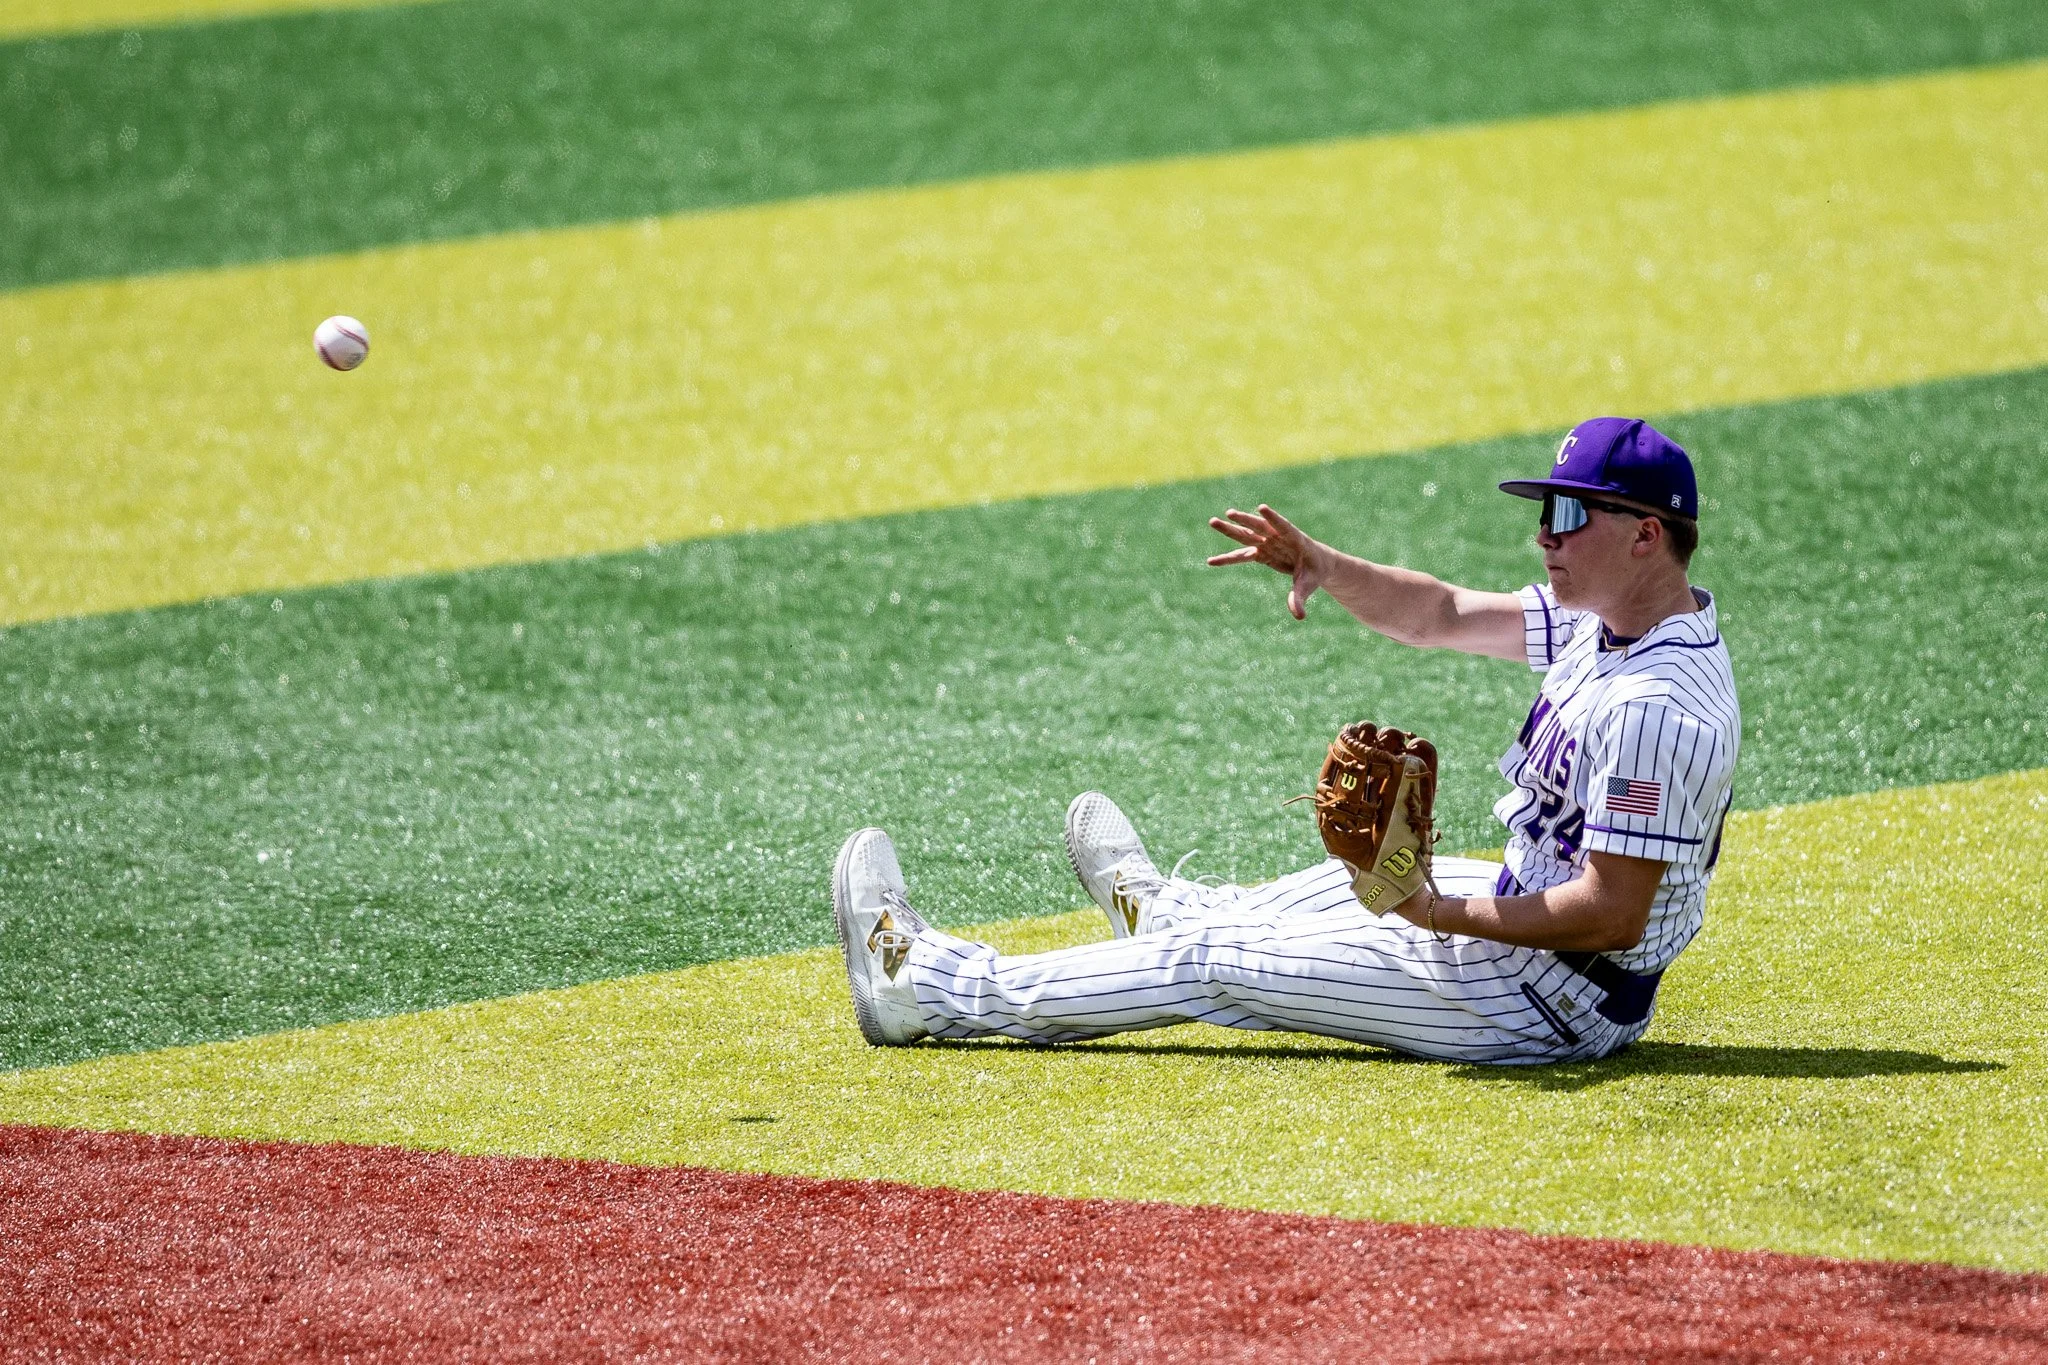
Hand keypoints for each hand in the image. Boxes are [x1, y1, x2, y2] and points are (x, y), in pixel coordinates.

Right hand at [1206, 504, 1326, 619]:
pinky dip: (1227, 559)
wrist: (1315, 564)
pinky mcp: (1261, 553)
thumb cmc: (1315, 571)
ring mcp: (1267, 544)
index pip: (1283, 526)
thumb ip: (1300, 598)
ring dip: (1230, 529)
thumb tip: (1299, 616)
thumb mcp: (1308, 585)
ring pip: (1246, 535)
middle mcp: (1278, 538)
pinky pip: (1241, 556)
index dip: (1273, 518)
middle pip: (1258, 527)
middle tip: (1229, 513)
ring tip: (1213, 521)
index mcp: (1295, 539)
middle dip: (1244, 521)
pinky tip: (1211, 562)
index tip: (1262, 508)